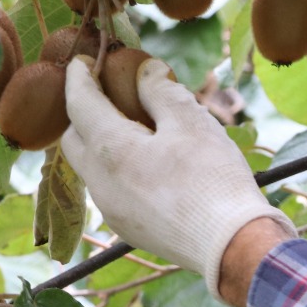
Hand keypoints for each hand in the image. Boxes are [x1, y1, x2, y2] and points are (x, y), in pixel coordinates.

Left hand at [61, 56, 294, 298]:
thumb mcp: (193, 123)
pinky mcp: (129, 229)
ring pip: (92, 168)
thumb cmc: (214, 180)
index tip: (84, 59)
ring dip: (103, 144)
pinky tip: (151, 166)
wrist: (233, 246)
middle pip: (73, 139)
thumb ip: (161, 91)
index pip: (79, 103)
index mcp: (110, 149)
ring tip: (136, 130)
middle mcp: (100, 183)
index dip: (79, 76)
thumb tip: (146, 70)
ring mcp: (112, 211)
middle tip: (108, 94)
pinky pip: (111, 191)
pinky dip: (119, 170)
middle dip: (83, 113)